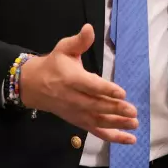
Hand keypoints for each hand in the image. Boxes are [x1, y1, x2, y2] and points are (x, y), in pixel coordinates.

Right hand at [21, 24, 138, 144]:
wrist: (33, 85)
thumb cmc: (54, 64)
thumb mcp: (64, 48)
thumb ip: (79, 41)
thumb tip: (89, 28)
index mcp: (71, 79)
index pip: (90, 86)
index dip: (106, 90)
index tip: (122, 92)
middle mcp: (73, 98)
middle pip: (96, 106)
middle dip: (115, 110)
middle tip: (133, 111)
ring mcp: (76, 113)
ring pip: (97, 121)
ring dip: (117, 124)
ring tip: (134, 124)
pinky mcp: (78, 122)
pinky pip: (96, 132)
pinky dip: (112, 137)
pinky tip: (129, 139)